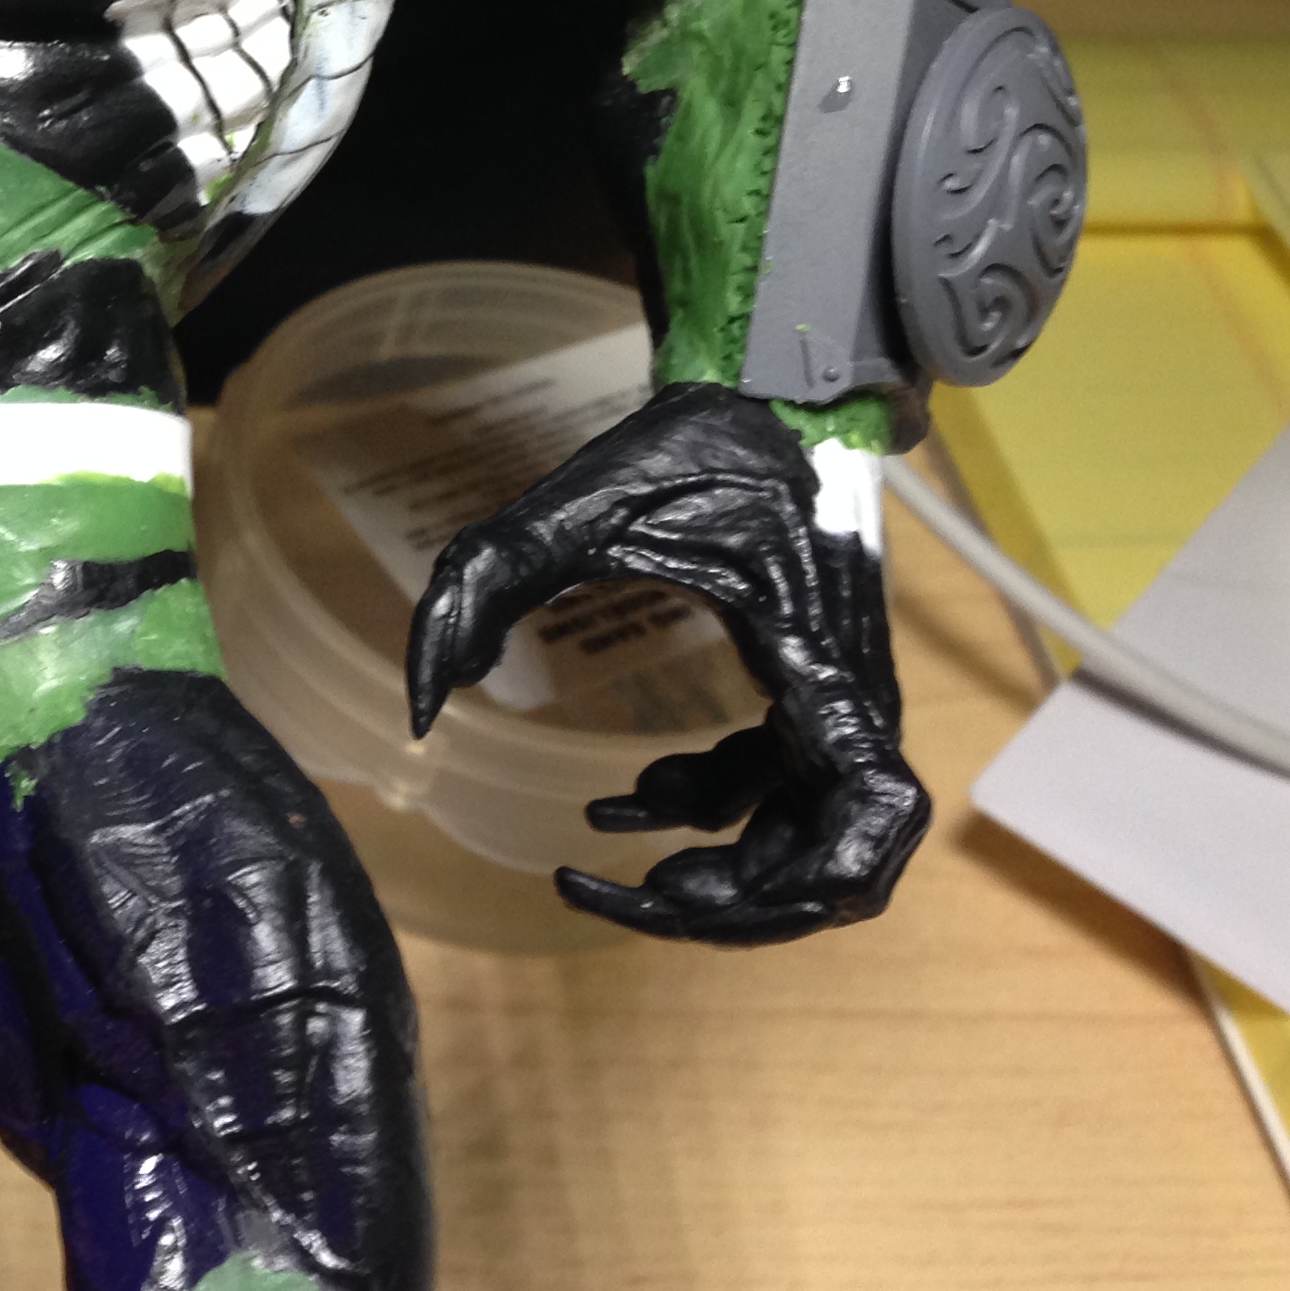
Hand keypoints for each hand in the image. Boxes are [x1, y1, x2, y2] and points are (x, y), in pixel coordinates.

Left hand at [405, 382, 928, 945]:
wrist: (770, 385)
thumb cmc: (693, 439)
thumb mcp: (573, 502)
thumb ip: (482, 586)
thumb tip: (421, 704)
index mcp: (819, 667)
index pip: (868, 821)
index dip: (791, 891)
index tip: (680, 891)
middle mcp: (847, 698)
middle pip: (838, 861)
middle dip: (735, 905)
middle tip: (632, 900)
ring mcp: (832, 697)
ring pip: (806, 836)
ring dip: (721, 873)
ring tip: (619, 875)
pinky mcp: (805, 689)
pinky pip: (777, 787)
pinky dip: (708, 813)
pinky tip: (621, 807)